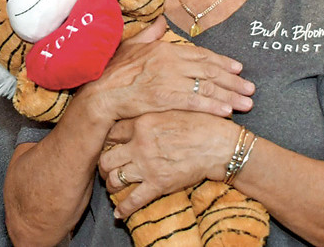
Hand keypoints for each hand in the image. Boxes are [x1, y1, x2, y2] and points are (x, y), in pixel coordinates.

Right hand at [76, 17, 254, 125]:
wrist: (99, 94)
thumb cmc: (112, 72)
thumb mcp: (132, 46)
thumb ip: (150, 34)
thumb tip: (162, 21)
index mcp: (163, 48)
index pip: (200, 55)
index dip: (221, 62)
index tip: (238, 69)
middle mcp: (169, 61)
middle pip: (209, 71)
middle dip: (233, 80)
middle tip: (250, 89)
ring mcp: (167, 80)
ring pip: (206, 87)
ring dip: (229, 96)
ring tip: (247, 104)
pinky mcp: (164, 98)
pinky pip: (194, 102)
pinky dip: (212, 107)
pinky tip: (227, 112)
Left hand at [99, 111, 240, 217]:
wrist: (219, 145)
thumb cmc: (198, 124)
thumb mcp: (169, 110)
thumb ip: (148, 115)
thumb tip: (133, 117)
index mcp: (141, 123)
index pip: (110, 134)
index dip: (107, 141)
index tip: (109, 145)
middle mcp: (139, 145)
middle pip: (106, 158)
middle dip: (104, 165)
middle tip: (107, 167)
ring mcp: (148, 166)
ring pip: (115, 179)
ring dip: (111, 185)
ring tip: (113, 186)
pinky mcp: (159, 184)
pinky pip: (134, 200)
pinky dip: (123, 208)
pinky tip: (119, 213)